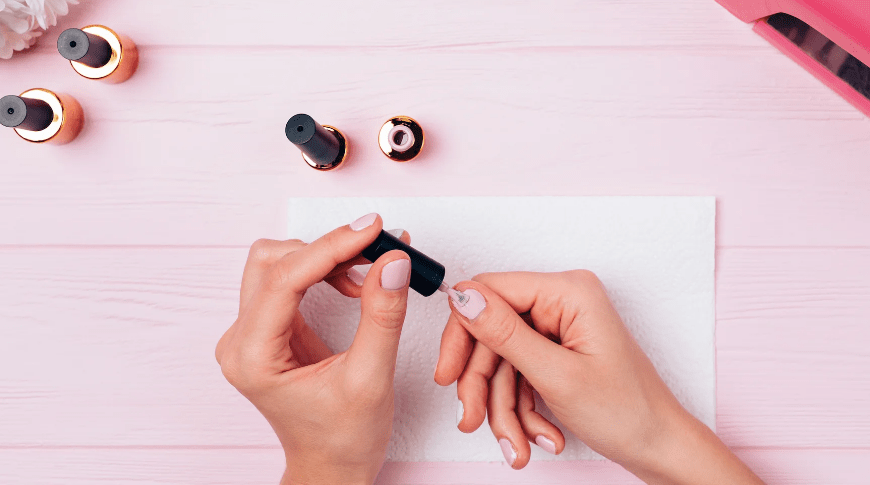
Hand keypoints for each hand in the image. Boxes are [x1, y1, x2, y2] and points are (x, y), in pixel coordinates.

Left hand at [215, 213, 411, 484]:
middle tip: (376, 250)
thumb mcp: (371, 379)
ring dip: (327, 258)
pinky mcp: (272, 329)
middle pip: (273, 262)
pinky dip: (327, 272)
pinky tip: (356, 283)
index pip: (285, 279)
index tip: (371, 230)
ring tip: (370, 272)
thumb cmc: (343, 439)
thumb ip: (381, 317)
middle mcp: (243, 340)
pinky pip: (293, 280)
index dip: (330, 247)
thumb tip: (392, 261)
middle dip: (327, 250)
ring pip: (281, 265)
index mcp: (253, 357)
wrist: (332, 468)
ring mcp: (254, 333)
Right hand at [435, 271, 763, 484]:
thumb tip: (463, 297)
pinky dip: (519, 410)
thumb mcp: (557, 375)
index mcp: (568, 291)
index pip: (489, 291)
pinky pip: (517, 375)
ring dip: (503, 407)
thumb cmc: (629, 412)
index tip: (447, 374)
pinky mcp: (556, 350)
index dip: (462, 333)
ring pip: (501, 361)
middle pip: (491, 333)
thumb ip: (505, 333)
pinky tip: (537, 436)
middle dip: (483, 384)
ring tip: (517, 445)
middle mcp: (562, 302)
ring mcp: (558, 327)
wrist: (659, 448)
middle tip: (473, 419)